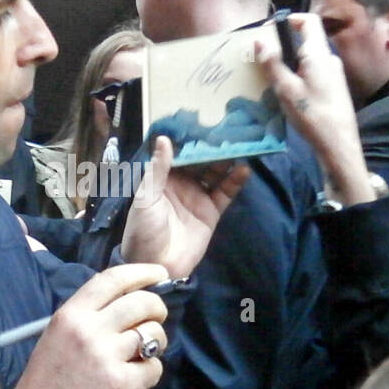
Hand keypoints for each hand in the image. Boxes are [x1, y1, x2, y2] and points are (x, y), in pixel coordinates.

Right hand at [0, 264, 170, 388]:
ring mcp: (106, 357)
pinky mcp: (122, 384)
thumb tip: (129, 303)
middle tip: (155, 320)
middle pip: (141, 302)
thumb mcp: (56, 338)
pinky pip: (154, 367)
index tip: (158, 273)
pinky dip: (148, 374)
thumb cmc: (45, 385)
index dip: (141, 272)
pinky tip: (131, 381)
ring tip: (139, 356)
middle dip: (156, 309)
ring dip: (154, 344)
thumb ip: (88, 319)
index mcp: (70, 315)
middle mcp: (89, 330)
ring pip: (153, 334)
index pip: (113, 279)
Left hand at [120, 136, 249, 277]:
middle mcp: (182, 184)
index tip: (203, 123)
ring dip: (226, 161)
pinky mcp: (211, 212)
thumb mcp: (146, 198)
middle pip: (200, 162)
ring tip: (240, 144)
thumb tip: (163, 138)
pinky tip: (244, 168)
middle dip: (212, 147)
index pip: (179, 154)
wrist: (157, 265)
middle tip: (228, 130)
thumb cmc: (143, 230)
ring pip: (215, 174)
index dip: (190, 140)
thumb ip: (158, 169)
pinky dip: (235, 181)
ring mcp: (198, 197)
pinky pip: (226, 193)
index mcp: (163, 178)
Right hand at [256, 13, 373, 204]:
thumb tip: (260, 41)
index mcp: (318, 54)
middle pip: (305, 41)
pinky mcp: (333, 89)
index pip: (309, 21)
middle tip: (262, 58)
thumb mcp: (286, 90)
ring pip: (307, 59)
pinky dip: (297, 76)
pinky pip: (312, 73)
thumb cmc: (312, 115)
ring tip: (270, 78)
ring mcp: (333, 74)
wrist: (339, 145)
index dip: (290, 19)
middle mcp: (328, 59)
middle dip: (283, 46)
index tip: (270, 29)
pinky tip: (286, 94)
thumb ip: (273, 64)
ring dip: (289, 63)